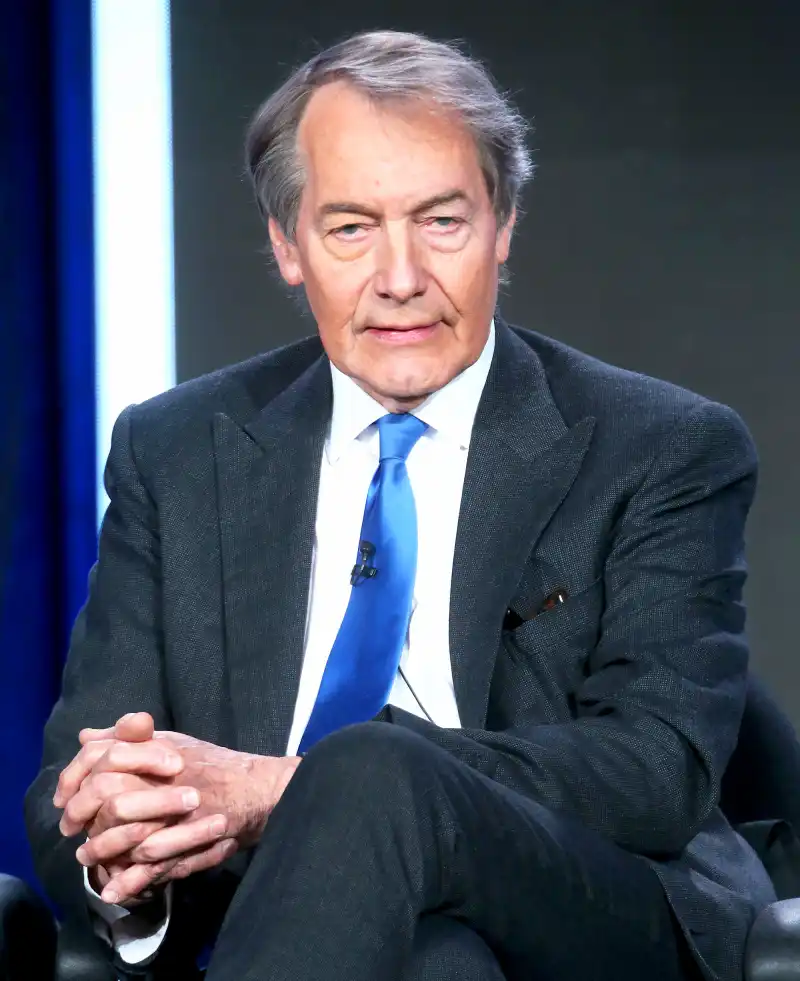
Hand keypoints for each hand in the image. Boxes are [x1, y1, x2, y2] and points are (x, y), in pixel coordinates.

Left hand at [56, 713, 210, 903]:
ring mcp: (183, 813)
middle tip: (71, 829)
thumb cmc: (213, 764)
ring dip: (103, 850)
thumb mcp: (173, 741)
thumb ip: (130, 739)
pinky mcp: (195, 842)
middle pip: (112, 795)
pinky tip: (114, 889)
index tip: (65, 796)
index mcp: (163, 750)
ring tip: (87, 859)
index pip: (108, 757)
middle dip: (85, 816)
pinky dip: (132, 880)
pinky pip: (157, 864)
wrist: (259, 789)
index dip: (78, 777)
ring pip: (130, 835)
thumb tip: (86, 736)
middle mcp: (171, 779)